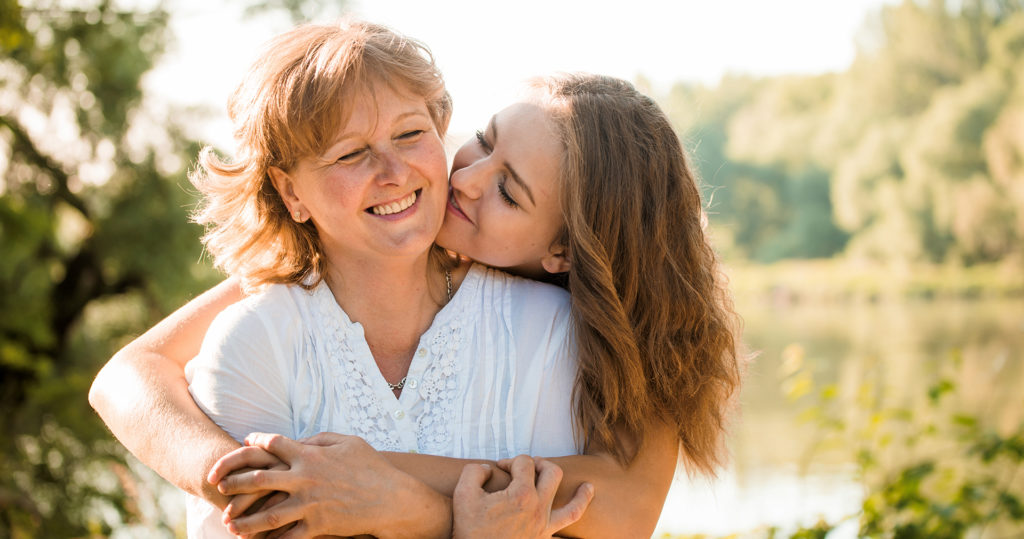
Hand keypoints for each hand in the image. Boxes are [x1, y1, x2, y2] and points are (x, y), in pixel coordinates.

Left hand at [210, 432, 411, 537]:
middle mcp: (305, 479)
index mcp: (311, 455)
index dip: (257, 441)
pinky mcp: (317, 525)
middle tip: (218, 484)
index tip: (246, 441)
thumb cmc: (372, 467)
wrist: (391, 499)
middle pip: (259, 479)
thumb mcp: (349, 442)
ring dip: (244, 519)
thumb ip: (320, 439)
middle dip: (235, 481)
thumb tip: (300, 441)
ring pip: (266, 514)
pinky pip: (287, 536)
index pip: (274, 444)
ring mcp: (310, 504)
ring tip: (229, 522)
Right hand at [452, 455, 593, 538]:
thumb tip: (490, 468)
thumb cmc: (468, 528)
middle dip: (541, 464)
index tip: (498, 468)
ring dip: (582, 496)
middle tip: (529, 466)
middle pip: (553, 474)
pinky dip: (574, 530)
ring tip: (588, 487)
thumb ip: (476, 471)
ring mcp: (544, 528)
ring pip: (573, 508)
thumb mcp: (463, 493)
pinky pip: (564, 536)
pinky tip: (578, 524)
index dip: (510, 460)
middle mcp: (538, 510)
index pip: (525, 463)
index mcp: (521, 495)